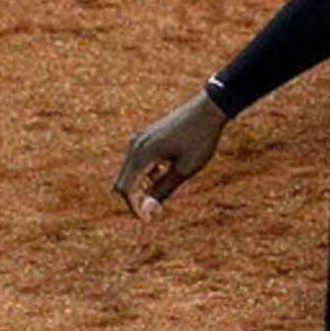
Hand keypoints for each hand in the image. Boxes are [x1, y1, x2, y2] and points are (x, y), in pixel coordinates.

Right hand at [111, 88, 228, 219]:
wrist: (207, 111)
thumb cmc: (199, 140)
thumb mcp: (184, 170)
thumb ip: (164, 189)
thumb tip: (149, 209)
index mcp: (142, 154)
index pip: (126, 189)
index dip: (134, 207)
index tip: (148, 220)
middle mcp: (135, 145)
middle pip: (122, 182)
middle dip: (135, 199)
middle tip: (156, 210)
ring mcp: (138, 140)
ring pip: (129, 173)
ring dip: (141, 187)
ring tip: (164, 190)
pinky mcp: (145, 138)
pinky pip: (137, 162)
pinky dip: (145, 175)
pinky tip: (164, 174)